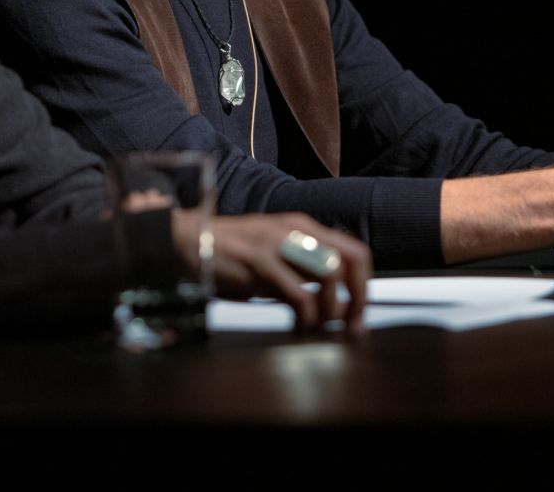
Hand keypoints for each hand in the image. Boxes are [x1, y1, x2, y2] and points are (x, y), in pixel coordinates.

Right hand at [173, 211, 370, 331]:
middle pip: (351, 259)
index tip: (358, 312)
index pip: (354, 250)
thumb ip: (300, 272)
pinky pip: (300, 295)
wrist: (189, 241)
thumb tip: (333, 302)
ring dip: (332, 309)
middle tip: (351, 324)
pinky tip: (299, 326)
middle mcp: (297, 231)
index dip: (363, 285)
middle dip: (358, 297)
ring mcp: (280, 244)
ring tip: (318, 326)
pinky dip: (307, 317)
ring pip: (330, 274)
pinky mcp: (262, 263)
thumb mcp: (273, 256)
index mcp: (303, 227)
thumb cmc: (231, 254)